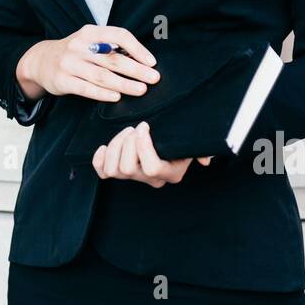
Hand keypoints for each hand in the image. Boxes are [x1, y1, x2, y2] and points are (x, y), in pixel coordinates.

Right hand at [15, 25, 159, 102]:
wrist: (40, 61)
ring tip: (141, 90)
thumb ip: (110, 46)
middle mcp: (78, 46)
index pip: (118, 35)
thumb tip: (142, 59)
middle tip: (154, 78)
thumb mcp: (88, 41)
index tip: (151, 62)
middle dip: (136, 69)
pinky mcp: (62, 80)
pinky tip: (117, 97)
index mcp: (89, 32)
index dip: (137, 48)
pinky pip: (86, 88)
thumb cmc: (74, 52)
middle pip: (113, 58)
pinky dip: (103, 93)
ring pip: (102, 75)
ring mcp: (69, 63)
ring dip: (124, 84)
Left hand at [92, 121, 212, 187]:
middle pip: (128, 169)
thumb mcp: (196, 142)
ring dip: (116, 146)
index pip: (151, 168)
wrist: (169, 137)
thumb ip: (204, 150)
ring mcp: (134, 176)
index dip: (143, 146)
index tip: (145, 125)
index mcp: (170, 172)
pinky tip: (103, 145)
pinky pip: (102, 172)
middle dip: (127, 143)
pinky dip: (99, 159)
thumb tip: (205, 161)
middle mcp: (151, 179)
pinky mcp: (119, 171)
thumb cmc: (183, 138)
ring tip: (126, 132)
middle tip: (135, 127)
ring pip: (113, 170)